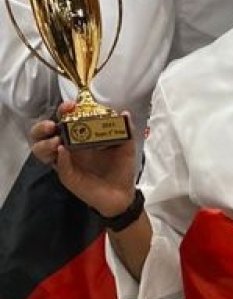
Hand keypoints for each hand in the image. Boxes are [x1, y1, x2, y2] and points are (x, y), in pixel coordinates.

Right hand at [31, 101, 136, 216]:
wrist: (121, 193)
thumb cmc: (120, 167)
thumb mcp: (126, 145)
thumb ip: (125, 129)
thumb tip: (124, 113)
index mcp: (80, 135)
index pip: (64, 119)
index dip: (63, 111)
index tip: (69, 106)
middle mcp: (69, 147)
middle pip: (43, 134)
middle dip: (42, 126)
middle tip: (52, 124)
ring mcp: (65, 161)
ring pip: (41, 150)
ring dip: (45, 143)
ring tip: (57, 141)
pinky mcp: (67, 175)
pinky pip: (57, 165)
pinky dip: (58, 157)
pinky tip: (62, 151)